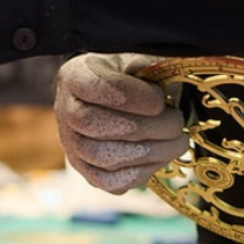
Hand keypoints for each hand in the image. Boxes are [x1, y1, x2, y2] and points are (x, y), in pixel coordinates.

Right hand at [56, 53, 186, 193]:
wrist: (120, 99)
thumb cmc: (133, 76)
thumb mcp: (140, 60)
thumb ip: (152, 66)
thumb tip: (173, 85)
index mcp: (75, 75)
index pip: (94, 86)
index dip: (131, 96)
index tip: (161, 100)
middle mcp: (65, 110)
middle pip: (94, 124)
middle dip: (145, 127)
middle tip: (177, 122)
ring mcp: (72, 145)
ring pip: (104, 157)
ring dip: (150, 152)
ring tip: (178, 140)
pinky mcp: (87, 172)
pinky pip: (111, 182)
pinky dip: (142, 173)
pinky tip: (162, 156)